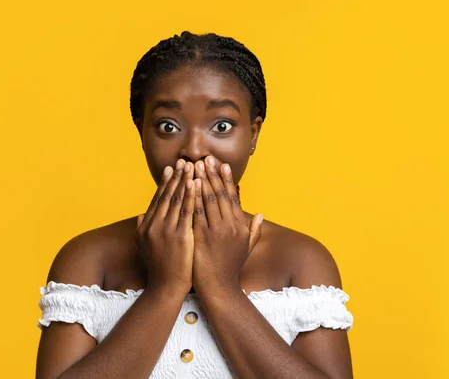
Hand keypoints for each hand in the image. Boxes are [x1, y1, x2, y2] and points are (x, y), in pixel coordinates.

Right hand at [135, 160, 195, 295]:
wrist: (165, 289)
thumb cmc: (159, 269)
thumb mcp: (144, 247)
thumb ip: (141, 229)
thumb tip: (140, 215)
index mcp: (146, 226)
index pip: (157, 199)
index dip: (165, 183)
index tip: (171, 169)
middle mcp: (154, 225)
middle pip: (167, 195)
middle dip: (176, 177)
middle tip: (183, 161)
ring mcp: (166, 230)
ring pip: (177, 199)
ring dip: (184, 181)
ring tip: (192, 166)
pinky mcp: (180, 237)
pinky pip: (187, 211)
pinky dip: (191, 196)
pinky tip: (196, 184)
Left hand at [192, 157, 262, 293]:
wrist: (219, 288)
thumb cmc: (230, 269)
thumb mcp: (247, 248)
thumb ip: (254, 230)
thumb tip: (261, 214)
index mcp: (240, 226)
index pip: (232, 197)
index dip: (226, 179)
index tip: (221, 164)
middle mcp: (230, 226)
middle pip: (220, 194)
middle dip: (211, 174)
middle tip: (205, 158)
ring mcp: (216, 231)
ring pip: (208, 200)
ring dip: (201, 181)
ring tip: (194, 166)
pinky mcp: (202, 237)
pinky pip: (196, 213)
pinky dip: (192, 198)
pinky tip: (187, 186)